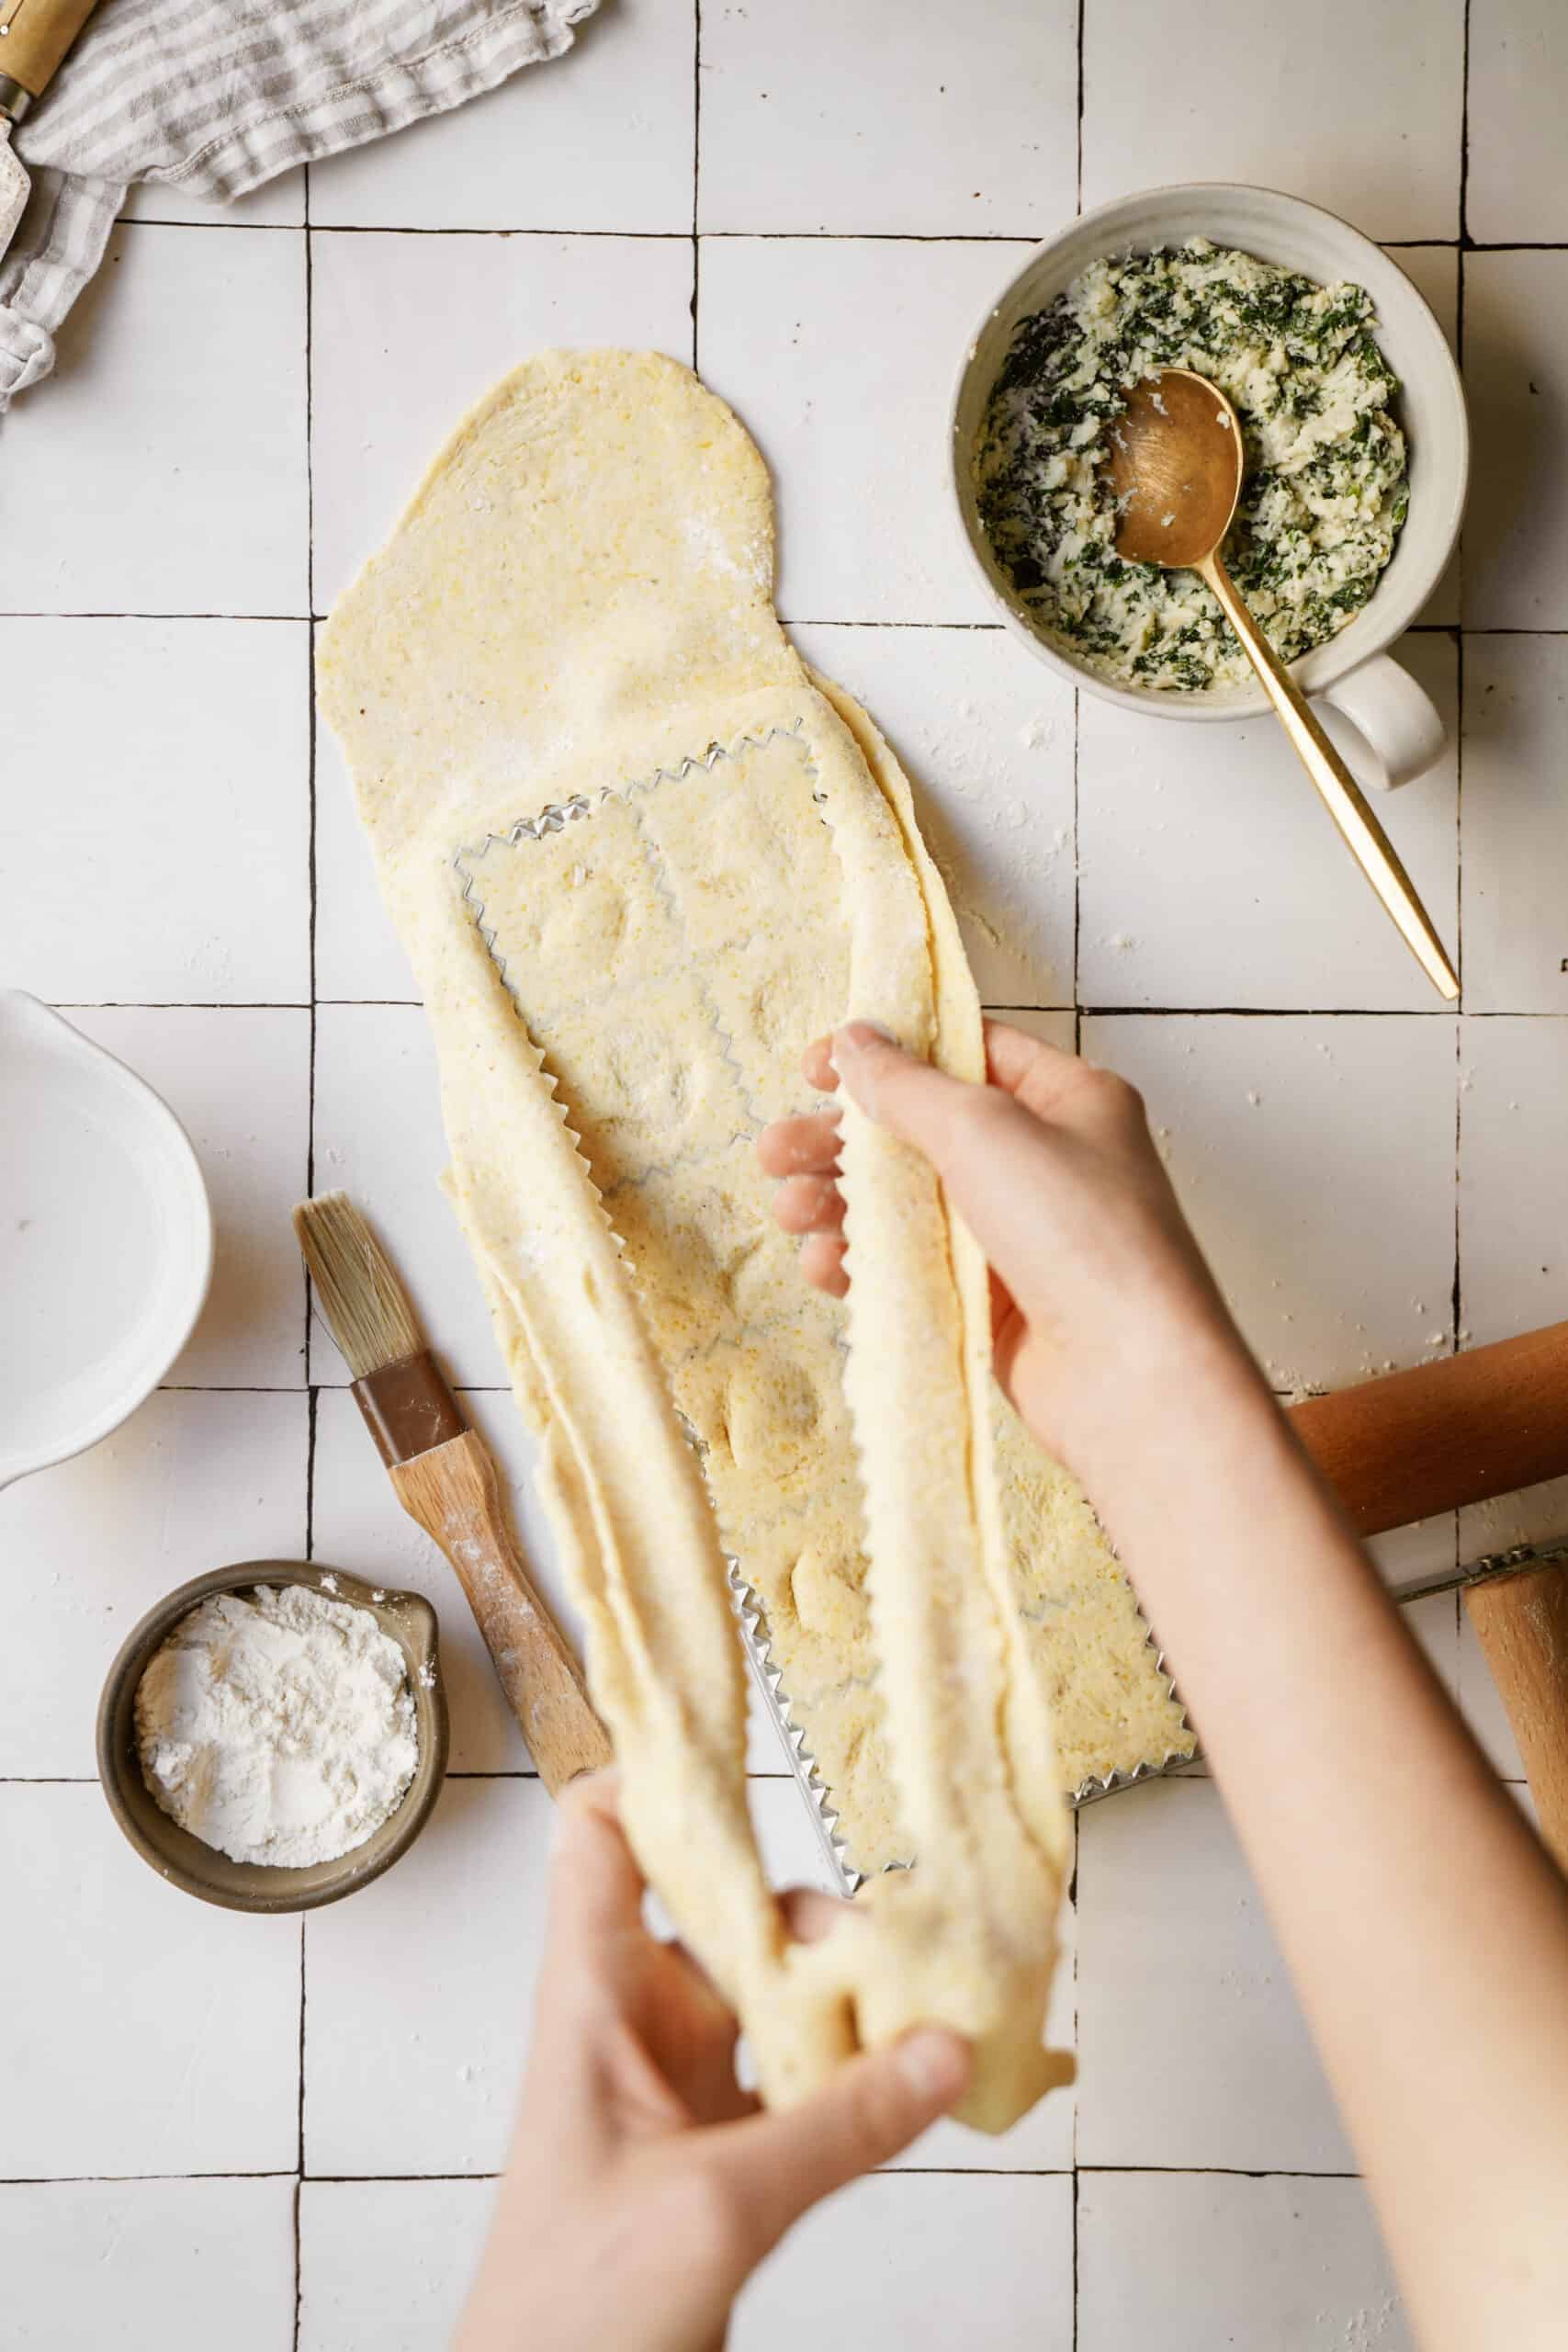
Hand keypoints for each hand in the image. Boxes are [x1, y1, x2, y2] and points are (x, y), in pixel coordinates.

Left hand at [458, 1771, 969, 2351]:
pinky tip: (916, 2077)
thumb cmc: (568, 2316)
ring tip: (927, 2003)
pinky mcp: (719, 2151)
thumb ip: (838, 2127)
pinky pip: (798, 2078)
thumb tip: (941, 2050)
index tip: (747, 1748)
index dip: (658, 1778)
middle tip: (899, 1933)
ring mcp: (677, 2088)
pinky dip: (855, 2071)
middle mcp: (633, 2025)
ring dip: (844, 1994)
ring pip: (770, 1995)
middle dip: (811, 1911)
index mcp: (591, 2000)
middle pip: (723, 1910)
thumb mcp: (714, 2207)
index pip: (599, 1837)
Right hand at [757, 1019, 1263, 1489]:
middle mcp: (1046, 1163)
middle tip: (776, 1150)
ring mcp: (1018, 1236)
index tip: (814, 1068)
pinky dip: (864, 1263)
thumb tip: (856, 1042)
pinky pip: (914, 1269)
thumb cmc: (1085, 1238)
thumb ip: (908, 1085)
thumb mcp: (986, 1130)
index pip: (965, 1053)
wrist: (1131, 1380)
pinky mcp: (994, 1302)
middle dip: (843, 1140)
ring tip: (789, 1210)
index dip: (887, 1054)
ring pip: (908, 1204)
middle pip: (921, 1132)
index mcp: (1067, 1101)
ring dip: (840, 1202)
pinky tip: (824, 1265)